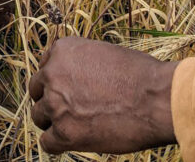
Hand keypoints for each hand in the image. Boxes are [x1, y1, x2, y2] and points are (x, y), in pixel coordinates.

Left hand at [29, 37, 177, 153]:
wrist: (157, 99)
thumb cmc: (142, 75)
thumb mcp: (106, 54)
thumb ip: (83, 64)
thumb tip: (77, 79)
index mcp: (63, 50)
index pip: (45, 66)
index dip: (56, 81)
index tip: (67, 90)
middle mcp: (53, 74)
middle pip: (36, 91)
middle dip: (50, 100)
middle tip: (69, 109)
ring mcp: (56, 104)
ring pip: (39, 117)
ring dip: (53, 122)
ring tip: (76, 126)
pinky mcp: (64, 132)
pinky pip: (47, 143)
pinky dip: (57, 144)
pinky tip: (71, 142)